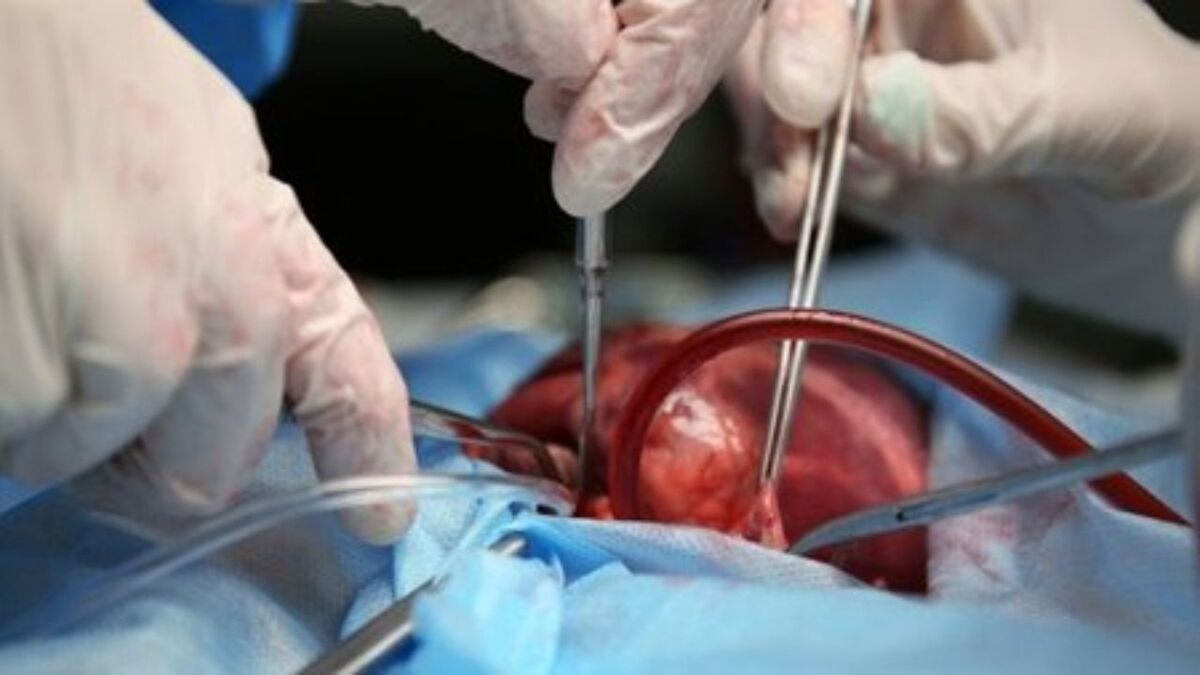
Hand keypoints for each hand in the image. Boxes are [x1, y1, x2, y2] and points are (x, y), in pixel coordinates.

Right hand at [0, 0, 415, 543]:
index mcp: (259, 249)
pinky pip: (5, 441)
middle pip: (193, 477)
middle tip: (71, 359)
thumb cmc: (59, 69)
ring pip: (69, 457)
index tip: (379, 519)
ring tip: (13, 282)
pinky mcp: (23, 380)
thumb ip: (230, 260)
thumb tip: (232, 361)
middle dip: (131, 448)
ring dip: (35, 405)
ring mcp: (124, 351)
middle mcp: (218, 313)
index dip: (362, 457)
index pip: (343, 384)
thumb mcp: (192, 148)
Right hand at [731, 0, 1199, 339]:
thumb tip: (871, 108)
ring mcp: (874, 81)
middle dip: (776, 84)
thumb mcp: (1097, 113)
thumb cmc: (1156, 130)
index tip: (811, 93)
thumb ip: (987, 114)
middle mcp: (904, 14)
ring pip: (779, 89)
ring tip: (793, 205)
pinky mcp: (856, 153)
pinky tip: (795, 213)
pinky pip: (792, 156)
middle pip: (798, 25)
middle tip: (789, 157)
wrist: (1152, 227)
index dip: (811, 18)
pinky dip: (780, 184)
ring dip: (771, 146)